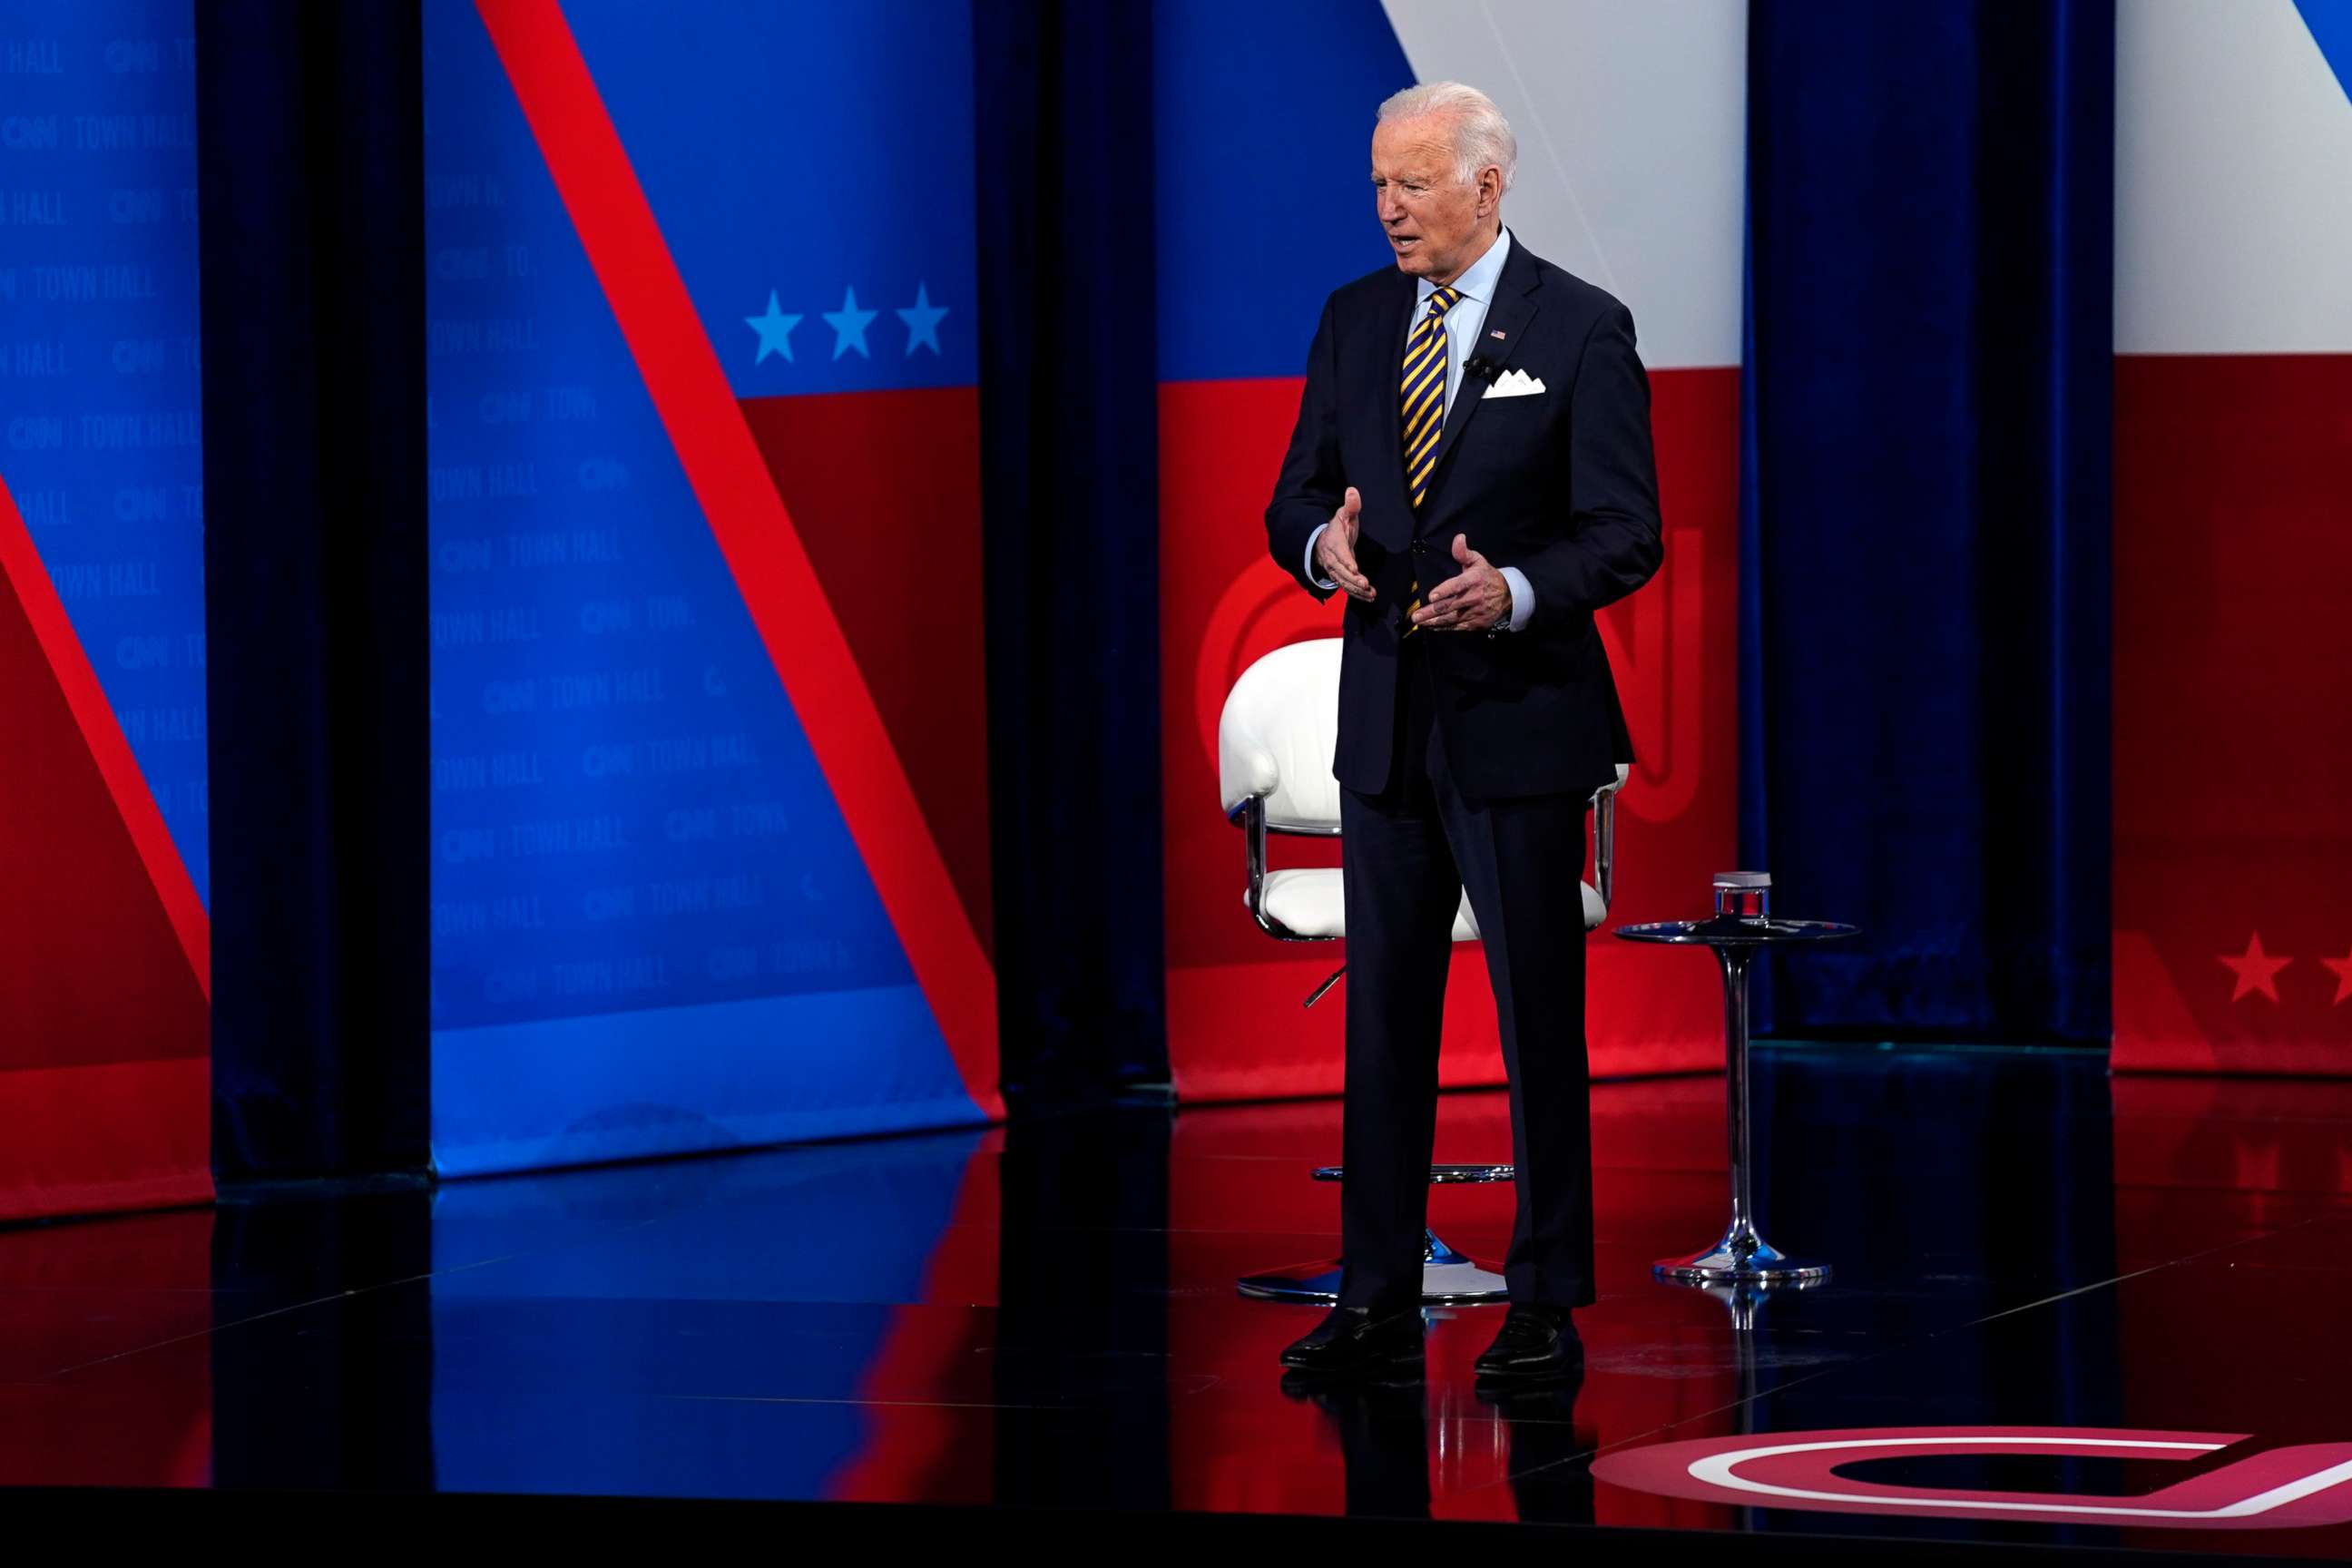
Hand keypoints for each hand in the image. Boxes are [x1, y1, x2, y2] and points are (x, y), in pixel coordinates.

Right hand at [1315, 487, 1374, 601]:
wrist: (1322, 543)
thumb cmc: (1337, 528)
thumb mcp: (1344, 514)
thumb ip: (1351, 505)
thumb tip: (1352, 491)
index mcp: (1333, 542)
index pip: (1339, 552)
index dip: (1345, 560)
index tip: (1354, 568)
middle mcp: (1332, 558)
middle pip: (1340, 571)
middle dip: (1352, 579)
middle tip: (1364, 584)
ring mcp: (1334, 570)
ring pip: (1343, 582)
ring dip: (1356, 589)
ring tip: (1370, 594)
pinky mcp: (1339, 577)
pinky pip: (1346, 587)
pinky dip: (1357, 594)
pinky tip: (1369, 597)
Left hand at [1413, 535, 1510, 631]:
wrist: (1508, 596)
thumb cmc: (1487, 576)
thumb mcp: (1477, 561)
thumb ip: (1463, 552)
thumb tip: (1458, 538)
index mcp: (1474, 580)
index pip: (1458, 585)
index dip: (1444, 591)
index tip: (1432, 596)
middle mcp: (1475, 597)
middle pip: (1450, 606)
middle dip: (1432, 611)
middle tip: (1416, 616)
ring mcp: (1476, 612)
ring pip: (1452, 618)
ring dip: (1434, 622)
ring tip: (1420, 622)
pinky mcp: (1476, 623)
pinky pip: (1458, 627)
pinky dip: (1444, 627)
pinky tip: (1432, 626)